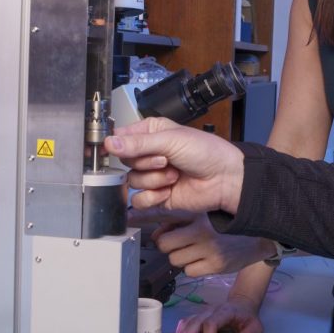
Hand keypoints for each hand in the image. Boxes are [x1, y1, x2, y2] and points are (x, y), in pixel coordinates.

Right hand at [107, 118, 245, 213]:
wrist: (224, 179)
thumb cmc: (206, 152)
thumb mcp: (170, 140)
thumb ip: (138, 143)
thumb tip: (110, 143)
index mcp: (151, 132)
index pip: (121, 137)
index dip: (118, 144)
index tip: (113, 148)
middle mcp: (149, 154)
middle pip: (125, 161)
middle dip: (146, 163)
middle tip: (166, 160)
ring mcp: (153, 175)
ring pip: (132, 181)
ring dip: (153, 180)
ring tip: (173, 175)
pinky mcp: (156, 195)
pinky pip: (139, 200)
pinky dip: (152, 197)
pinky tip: (168, 191)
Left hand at [143, 211, 273, 277]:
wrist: (258, 238)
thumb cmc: (225, 226)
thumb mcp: (202, 216)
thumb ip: (176, 221)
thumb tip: (154, 235)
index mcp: (198, 213)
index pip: (163, 217)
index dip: (145, 220)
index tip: (129, 220)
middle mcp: (203, 229)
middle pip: (164, 244)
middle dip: (168, 245)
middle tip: (181, 242)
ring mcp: (210, 248)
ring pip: (174, 260)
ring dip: (180, 257)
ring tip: (195, 250)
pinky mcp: (216, 265)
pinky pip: (189, 271)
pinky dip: (193, 267)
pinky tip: (204, 259)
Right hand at [175, 297, 263, 332]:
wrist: (242, 303)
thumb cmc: (248, 317)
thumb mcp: (255, 327)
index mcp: (225, 312)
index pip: (211, 323)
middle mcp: (211, 311)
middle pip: (195, 322)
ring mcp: (203, 312)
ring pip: (188, 321)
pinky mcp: (199, 315)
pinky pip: (185, 321)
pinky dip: (180, 332)